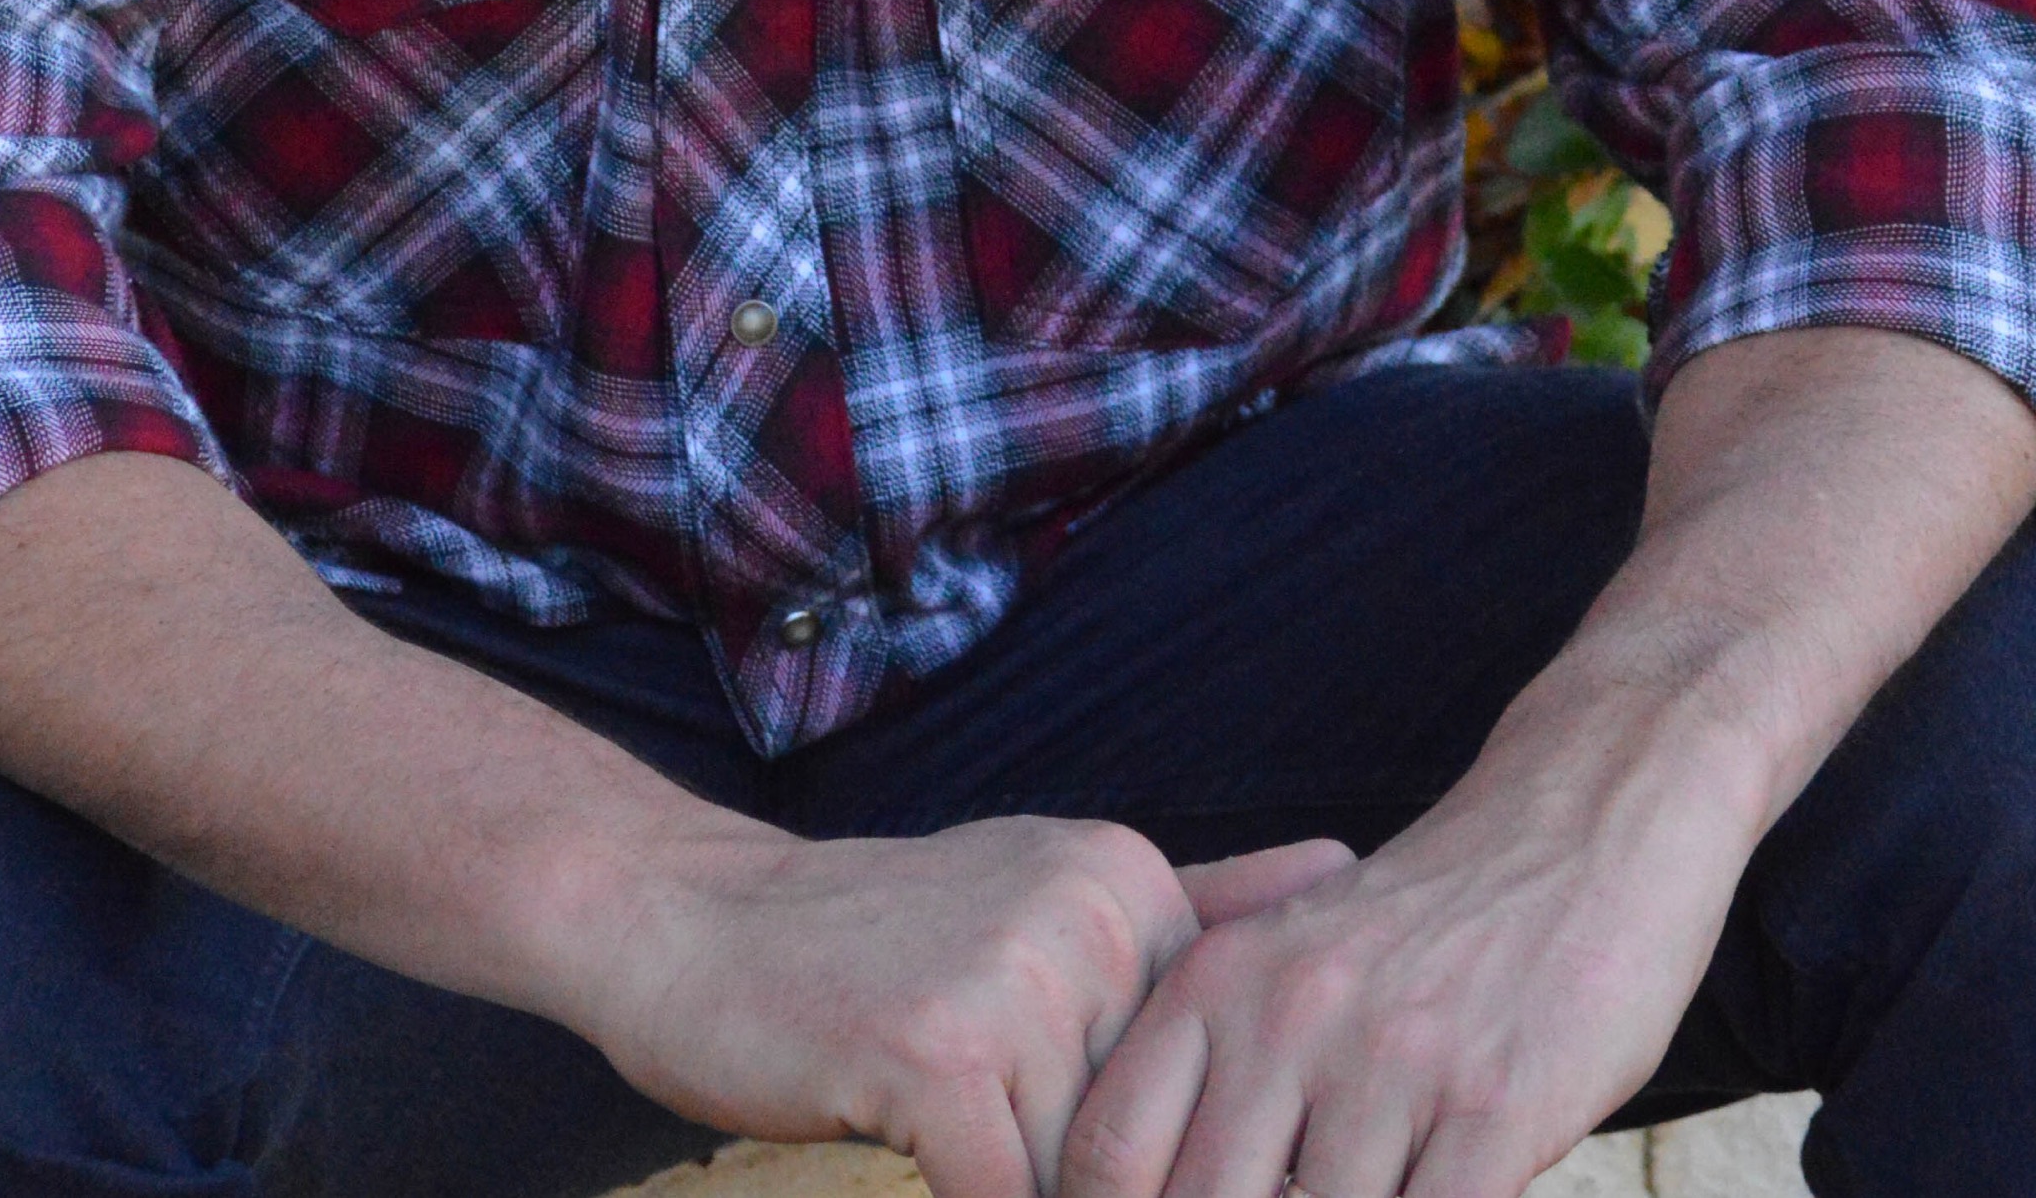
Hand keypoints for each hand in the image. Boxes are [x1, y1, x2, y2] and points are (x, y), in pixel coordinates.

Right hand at [570, 817, 1353, 1197]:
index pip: (1208, 1072)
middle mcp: (1093, 914)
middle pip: (1153, 1138)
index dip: (1177, 1151)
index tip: (1152, 1164)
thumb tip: (1348, 869)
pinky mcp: (943, 1056)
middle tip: (1012, 1129)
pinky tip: (913, 1147)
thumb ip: (1199, 902)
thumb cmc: (871, 938)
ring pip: (1088, 1185)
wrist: (687, 921)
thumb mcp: (1047, 887)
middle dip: (1104, 1184)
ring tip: (949, 1120)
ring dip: (1030, 1184)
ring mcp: (1019, 979)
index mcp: (1129, 881)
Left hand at [1058, 725, 1759, 1197]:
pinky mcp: (1494, 1108)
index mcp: (1218, 983)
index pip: (1108, 1150)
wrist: (1580, 828)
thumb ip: (1224, 1073)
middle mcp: (1286, 1018)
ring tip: (1371, 1189)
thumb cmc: (1427, 928)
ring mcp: (1390, 1064)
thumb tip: (1150, 1185)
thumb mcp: (1290, 963)